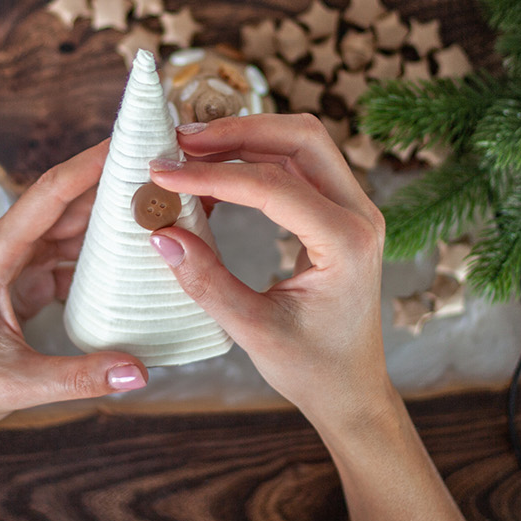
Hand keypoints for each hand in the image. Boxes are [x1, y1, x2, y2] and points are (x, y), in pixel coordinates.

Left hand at [0, 140, 148, 441]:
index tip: (126, 139)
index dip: (89, 164)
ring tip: (155, 205)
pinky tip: (130, 255)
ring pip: (66, 228)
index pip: (49, 194)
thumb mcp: (16, 383)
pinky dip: (96, 254)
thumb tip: (138, 371)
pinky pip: (64, 256)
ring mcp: (10, 263)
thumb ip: (79, 376)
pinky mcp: (18, 282)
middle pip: (64, 202)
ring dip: (106, 218)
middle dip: (109, 183)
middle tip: (159, 168)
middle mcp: (0, 248)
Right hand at [146, 114, 394, 432]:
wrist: (352, 390)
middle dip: (237, 130)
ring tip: (189, 149)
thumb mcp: (254, 332)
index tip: (162, 172)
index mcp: (347, 243)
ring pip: (300, 142)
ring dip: (245, 137)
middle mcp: (360, 214)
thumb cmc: (312, 369)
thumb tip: (161, 234)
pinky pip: (298, 164)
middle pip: (300, 137)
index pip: (274, 185)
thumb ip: (207, 282)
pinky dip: (255, 157)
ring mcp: (353, 208)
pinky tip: (213, 174)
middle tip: (180, 140)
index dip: (213, 174)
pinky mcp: (338, 211)